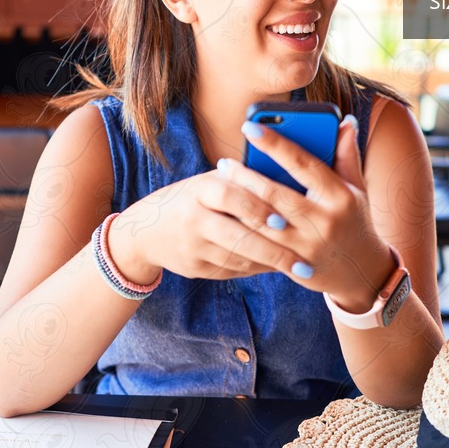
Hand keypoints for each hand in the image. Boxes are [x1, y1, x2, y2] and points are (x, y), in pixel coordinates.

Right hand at [106, 170, 307, 284]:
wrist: (144, 230)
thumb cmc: (190, 198)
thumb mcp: (208, 182)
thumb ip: (240, 181)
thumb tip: (286, 176)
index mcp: (198, 190)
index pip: (229, 196)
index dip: (257, 207)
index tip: (285, 220)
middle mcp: (193, 219)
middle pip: (237, 236)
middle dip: (274, 250)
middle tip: (303, 260)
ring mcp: (192, 247)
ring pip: (237, 259)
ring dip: (270, 264)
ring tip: (299, 267)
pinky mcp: (194, 268)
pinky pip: (231, 271)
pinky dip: (256, 270)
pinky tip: (276, 268)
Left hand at [216, 116, 393, 310]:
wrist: (363, 273)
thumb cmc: (355, 221)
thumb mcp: (357, 189)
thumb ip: (347, 156)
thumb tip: (345, 121)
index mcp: (340, 196)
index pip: (303, 164)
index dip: (275, 144)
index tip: (251, 127)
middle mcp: (324, 221)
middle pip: (275, 194)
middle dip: (245, 176)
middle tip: (225, 163)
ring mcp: (307, 246)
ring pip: (263, 221)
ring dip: (238, 202)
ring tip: (221, 185)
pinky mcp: (294, 265)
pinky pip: (261, 244)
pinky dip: (242, 228)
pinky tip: (226, 215)